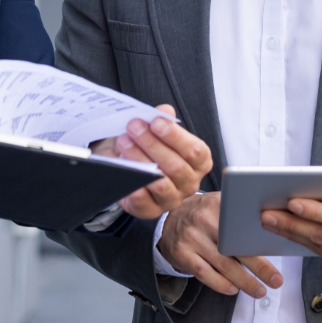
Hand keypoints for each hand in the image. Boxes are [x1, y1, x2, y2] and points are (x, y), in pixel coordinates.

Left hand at [92, 105, 212, 218]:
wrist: (129, 162)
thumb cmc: (149, 146)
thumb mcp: (156, 128)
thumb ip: (163, 119)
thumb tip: (165, 112)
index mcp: (198, 161)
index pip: (194, 151)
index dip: (175, 136)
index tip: (156, 122)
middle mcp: (189, 182)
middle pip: (175, 166)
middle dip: (152, 144)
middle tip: (133, 127)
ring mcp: (171, 199)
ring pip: (160, 184)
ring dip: (140, 161)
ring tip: (124, 143)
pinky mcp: (151, 210)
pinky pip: (144, 202)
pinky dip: (133, 186)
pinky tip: (124, 169)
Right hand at [158, 193, 282, 297]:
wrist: (168, 219)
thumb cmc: (202, 214)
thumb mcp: (217, 204)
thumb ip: (237, 213)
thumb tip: (270, 232)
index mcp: (217, 203)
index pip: (242, 223)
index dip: (259, 239)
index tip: (277, 250)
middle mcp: (203, 219)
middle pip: (236, 247)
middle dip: (260, 266)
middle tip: (276, 280)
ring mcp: (191, 237)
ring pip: (223, 264)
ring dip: (244, 281)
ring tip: (260, 291)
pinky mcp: (181, 253)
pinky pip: (205, 274)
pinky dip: (221, 284)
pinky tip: (234, 289)